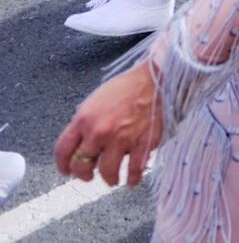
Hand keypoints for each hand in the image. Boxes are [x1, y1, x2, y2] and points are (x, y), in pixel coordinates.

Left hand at [54, 62, 161, 186]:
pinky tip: (133, 180)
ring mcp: (122, 138)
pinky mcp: (143, 142)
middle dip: (84, 175)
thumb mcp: (94, 102)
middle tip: (89, 177)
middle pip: (82, 165)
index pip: (62, 151)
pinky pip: (135, 168)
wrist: (154, 78)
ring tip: (112, 180)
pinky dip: (133, 178)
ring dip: (109, 179)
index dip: (62, 165)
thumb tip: (81, 145)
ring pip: (107, 171)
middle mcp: (99, 131)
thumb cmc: (125, 88)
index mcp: (83, 120)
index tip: (67, 171)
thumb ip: (84, 124)